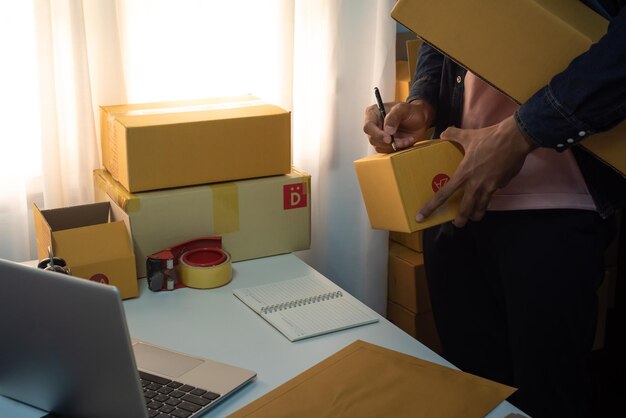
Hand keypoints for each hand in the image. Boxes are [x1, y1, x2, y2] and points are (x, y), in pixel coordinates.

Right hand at [363, 100, 434, 152]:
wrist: (421, 120)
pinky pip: (387, 151)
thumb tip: (387, 130)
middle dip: (388, 142)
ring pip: (379, 147)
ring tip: (407, 140)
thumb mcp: (403, 109)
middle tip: (401, 140)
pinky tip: (406, 142)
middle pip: (373, 139)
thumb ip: (394, 117)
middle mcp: (374, 125)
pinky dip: (398, 149)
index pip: (368, 126)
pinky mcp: (385, 144)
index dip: (376, 134)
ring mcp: (379, 136)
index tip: (388, 138)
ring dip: (394, 146)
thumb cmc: (411, 111)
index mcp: (373, 113)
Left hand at [417, 115, 536, 226]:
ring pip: (481, 207)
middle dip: (461, 220)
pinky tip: (490, 191)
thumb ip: (454, 135)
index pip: (443, 195)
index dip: (431, 207)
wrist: (515, 138)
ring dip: (477, 214)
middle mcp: (475, 184)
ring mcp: (490, 186)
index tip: (421, 217)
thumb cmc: (490, 138)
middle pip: (465, 209)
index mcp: (463, 174)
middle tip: (457, 223)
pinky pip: (493, 193)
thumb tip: (444, 133)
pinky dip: (490, 195)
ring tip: (474, 216)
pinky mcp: (502, 184)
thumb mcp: (468, 135)